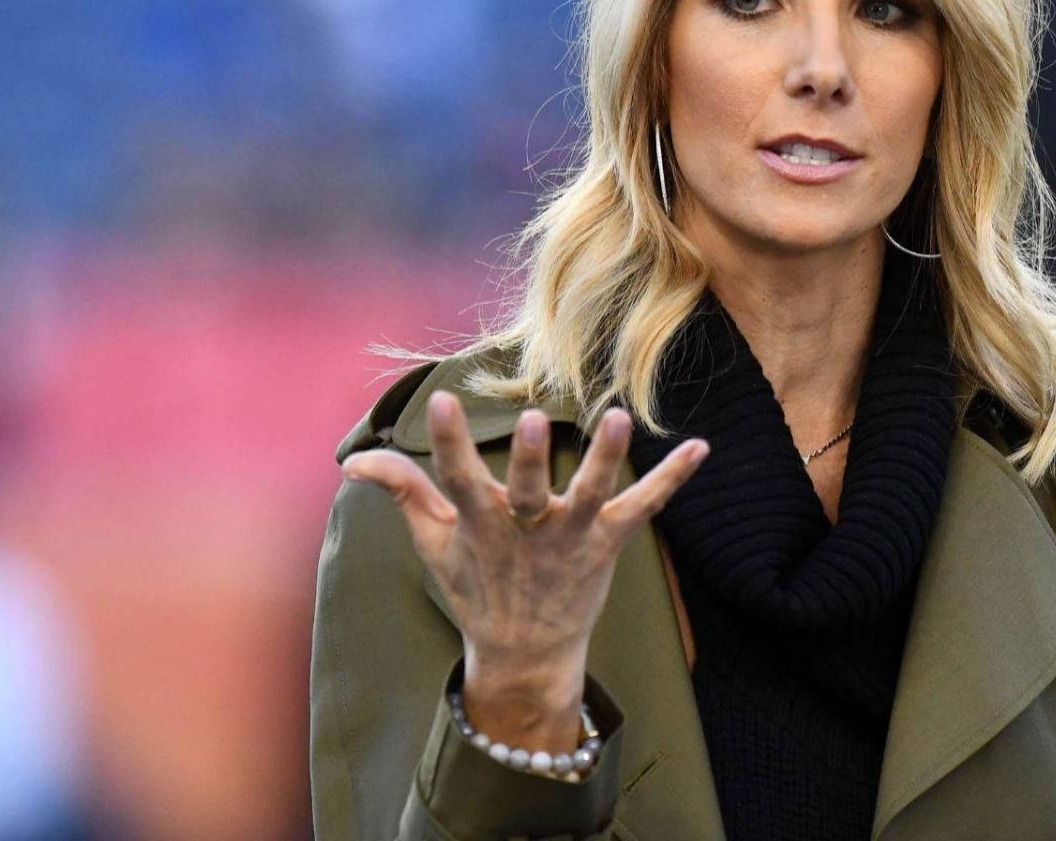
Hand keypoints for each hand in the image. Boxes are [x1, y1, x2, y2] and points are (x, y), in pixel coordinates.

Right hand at [342, 389, 707, 738]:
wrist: (524, 654)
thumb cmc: (476, 585)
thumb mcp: (434, 541)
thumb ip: (402, 491)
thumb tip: (353, 461)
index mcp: (480, 524)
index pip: (456, 478)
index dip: (447, 441)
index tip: (442, 400)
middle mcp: (526, 529)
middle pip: (526, 490)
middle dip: (527, 458)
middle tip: (530, 420)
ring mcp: (570, 536)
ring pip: (589, 493)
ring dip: (605, 457)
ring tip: (619, 419)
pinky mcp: (607, 543)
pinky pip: (645, 507)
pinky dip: (674, 479)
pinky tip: (702, 447)